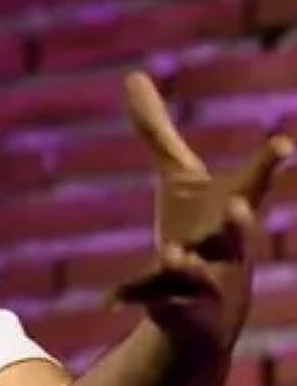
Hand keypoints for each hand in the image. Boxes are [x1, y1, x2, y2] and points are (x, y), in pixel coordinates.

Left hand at [112, 71, 292, 352]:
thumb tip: (134, 75)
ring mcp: (205, 281)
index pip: (257, 182)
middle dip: (241, 221)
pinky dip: (131, 297)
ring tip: (173, 253)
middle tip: (240, 205)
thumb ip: (158, 132)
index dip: (268, 162)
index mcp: (230, 210)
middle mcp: (226, 246)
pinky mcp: (176, 306)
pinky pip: (153, 302)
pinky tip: (106, 300)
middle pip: (238, 234)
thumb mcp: (177, 178)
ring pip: (201, 275)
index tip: (282, 142)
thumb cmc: (198, 229)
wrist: (203, 310)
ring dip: (188, 264)